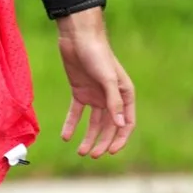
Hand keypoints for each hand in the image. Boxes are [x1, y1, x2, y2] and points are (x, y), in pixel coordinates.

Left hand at [54, 6, 135, 159]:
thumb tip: (120, 126)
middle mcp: (111, 97)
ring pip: (93, 123)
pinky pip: (76, 113)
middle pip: (109, 126)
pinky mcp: (80, 92)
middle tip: (92, 155)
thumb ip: (113, 102)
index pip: (127, 123)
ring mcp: (95, 95)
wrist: (78, 37)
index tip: (110, 152)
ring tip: (81, 152)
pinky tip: (65, 137)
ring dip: (88, 138)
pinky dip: (71, 124)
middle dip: (102, 142)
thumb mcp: (107, 79)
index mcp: (125, 94)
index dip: (120, 139)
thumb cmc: (98, 55)